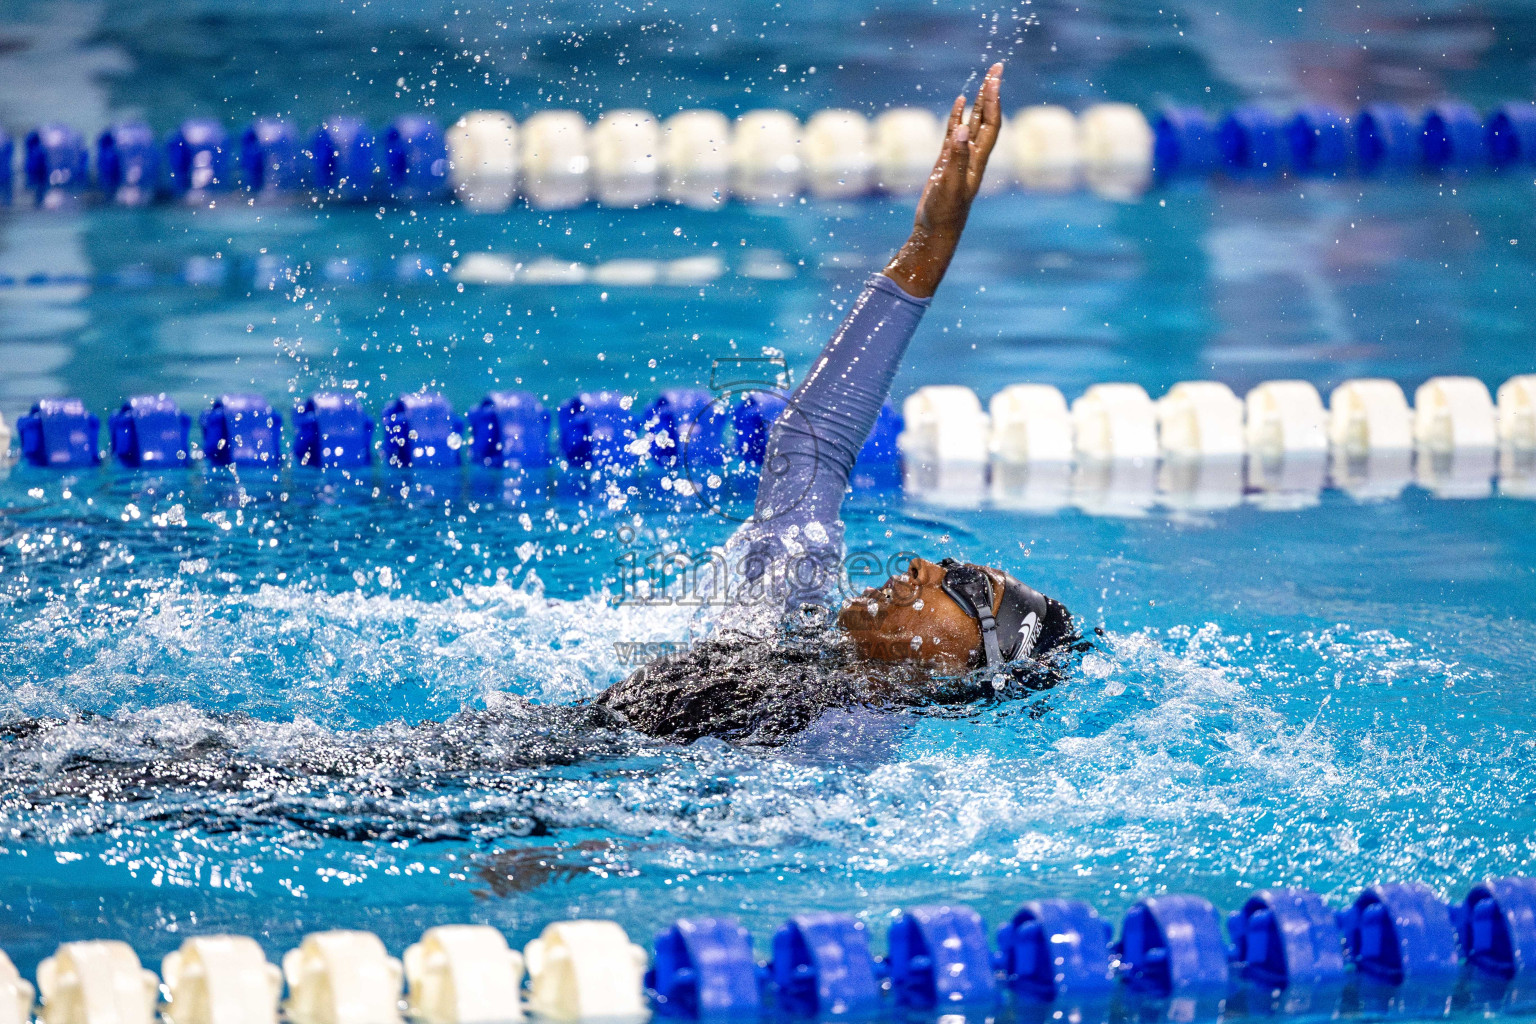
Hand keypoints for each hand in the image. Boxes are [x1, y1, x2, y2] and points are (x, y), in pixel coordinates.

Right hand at [884, 62, 1003, 297]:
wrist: (935, 232)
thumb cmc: (944, 213)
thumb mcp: (949, 184)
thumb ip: (955, 157)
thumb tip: (961, 128)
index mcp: (978, 160)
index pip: (991, 123)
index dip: (993, 100)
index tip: (995, 78)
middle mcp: (973, 156)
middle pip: (987, 118)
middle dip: (991, 93)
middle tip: (996, 68)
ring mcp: (960, 158)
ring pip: (973, 123)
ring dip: (979, 102)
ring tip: (984, 80)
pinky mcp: (946, 163)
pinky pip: (954, 134)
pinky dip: (957, 117)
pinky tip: (958, 103)